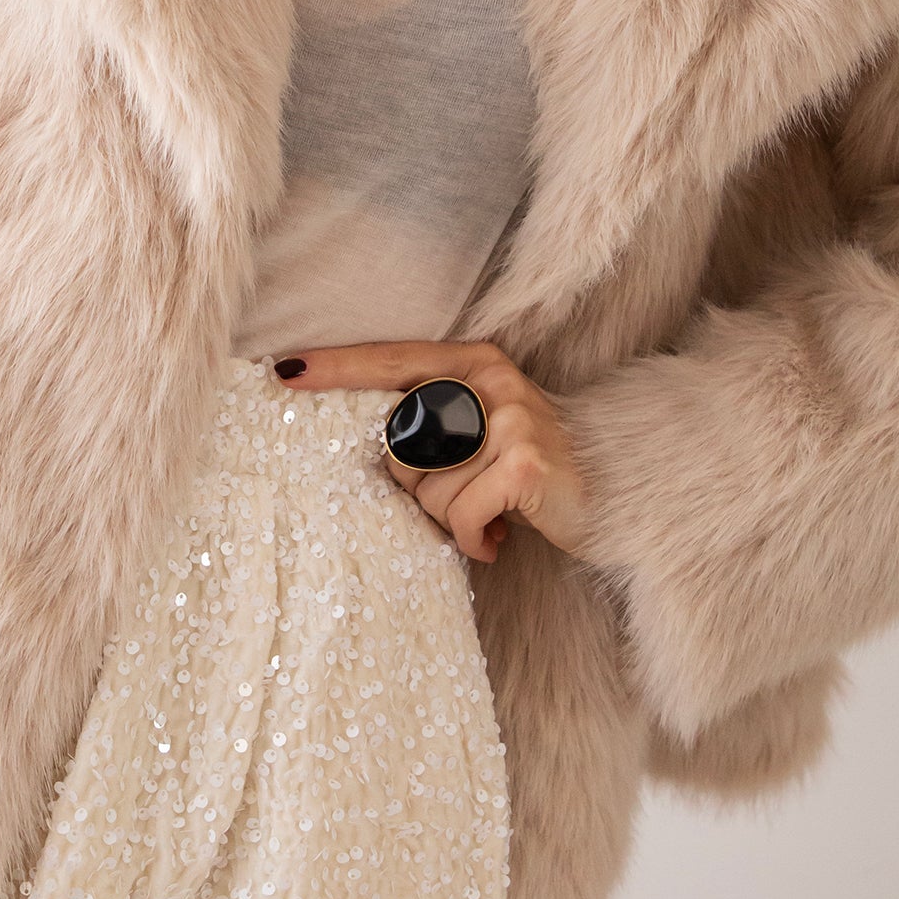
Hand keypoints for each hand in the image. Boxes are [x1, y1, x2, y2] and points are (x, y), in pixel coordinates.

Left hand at [272, 340, 591, 566]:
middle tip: (462, 499)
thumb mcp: (484, 429)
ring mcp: (510, 418)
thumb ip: (434, 420)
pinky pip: (459, 514)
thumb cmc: (530, 469)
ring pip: (426, 488)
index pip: (390, 360)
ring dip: (450, 519)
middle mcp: (490, 380)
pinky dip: (470, 537)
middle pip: (399, 444)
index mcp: (473, 362)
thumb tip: (373, 442)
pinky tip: (497, 537)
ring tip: (487, 515)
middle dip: (418, 489)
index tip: (284, 372)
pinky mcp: (523, 462)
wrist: (614, 496)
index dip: (336, 369)